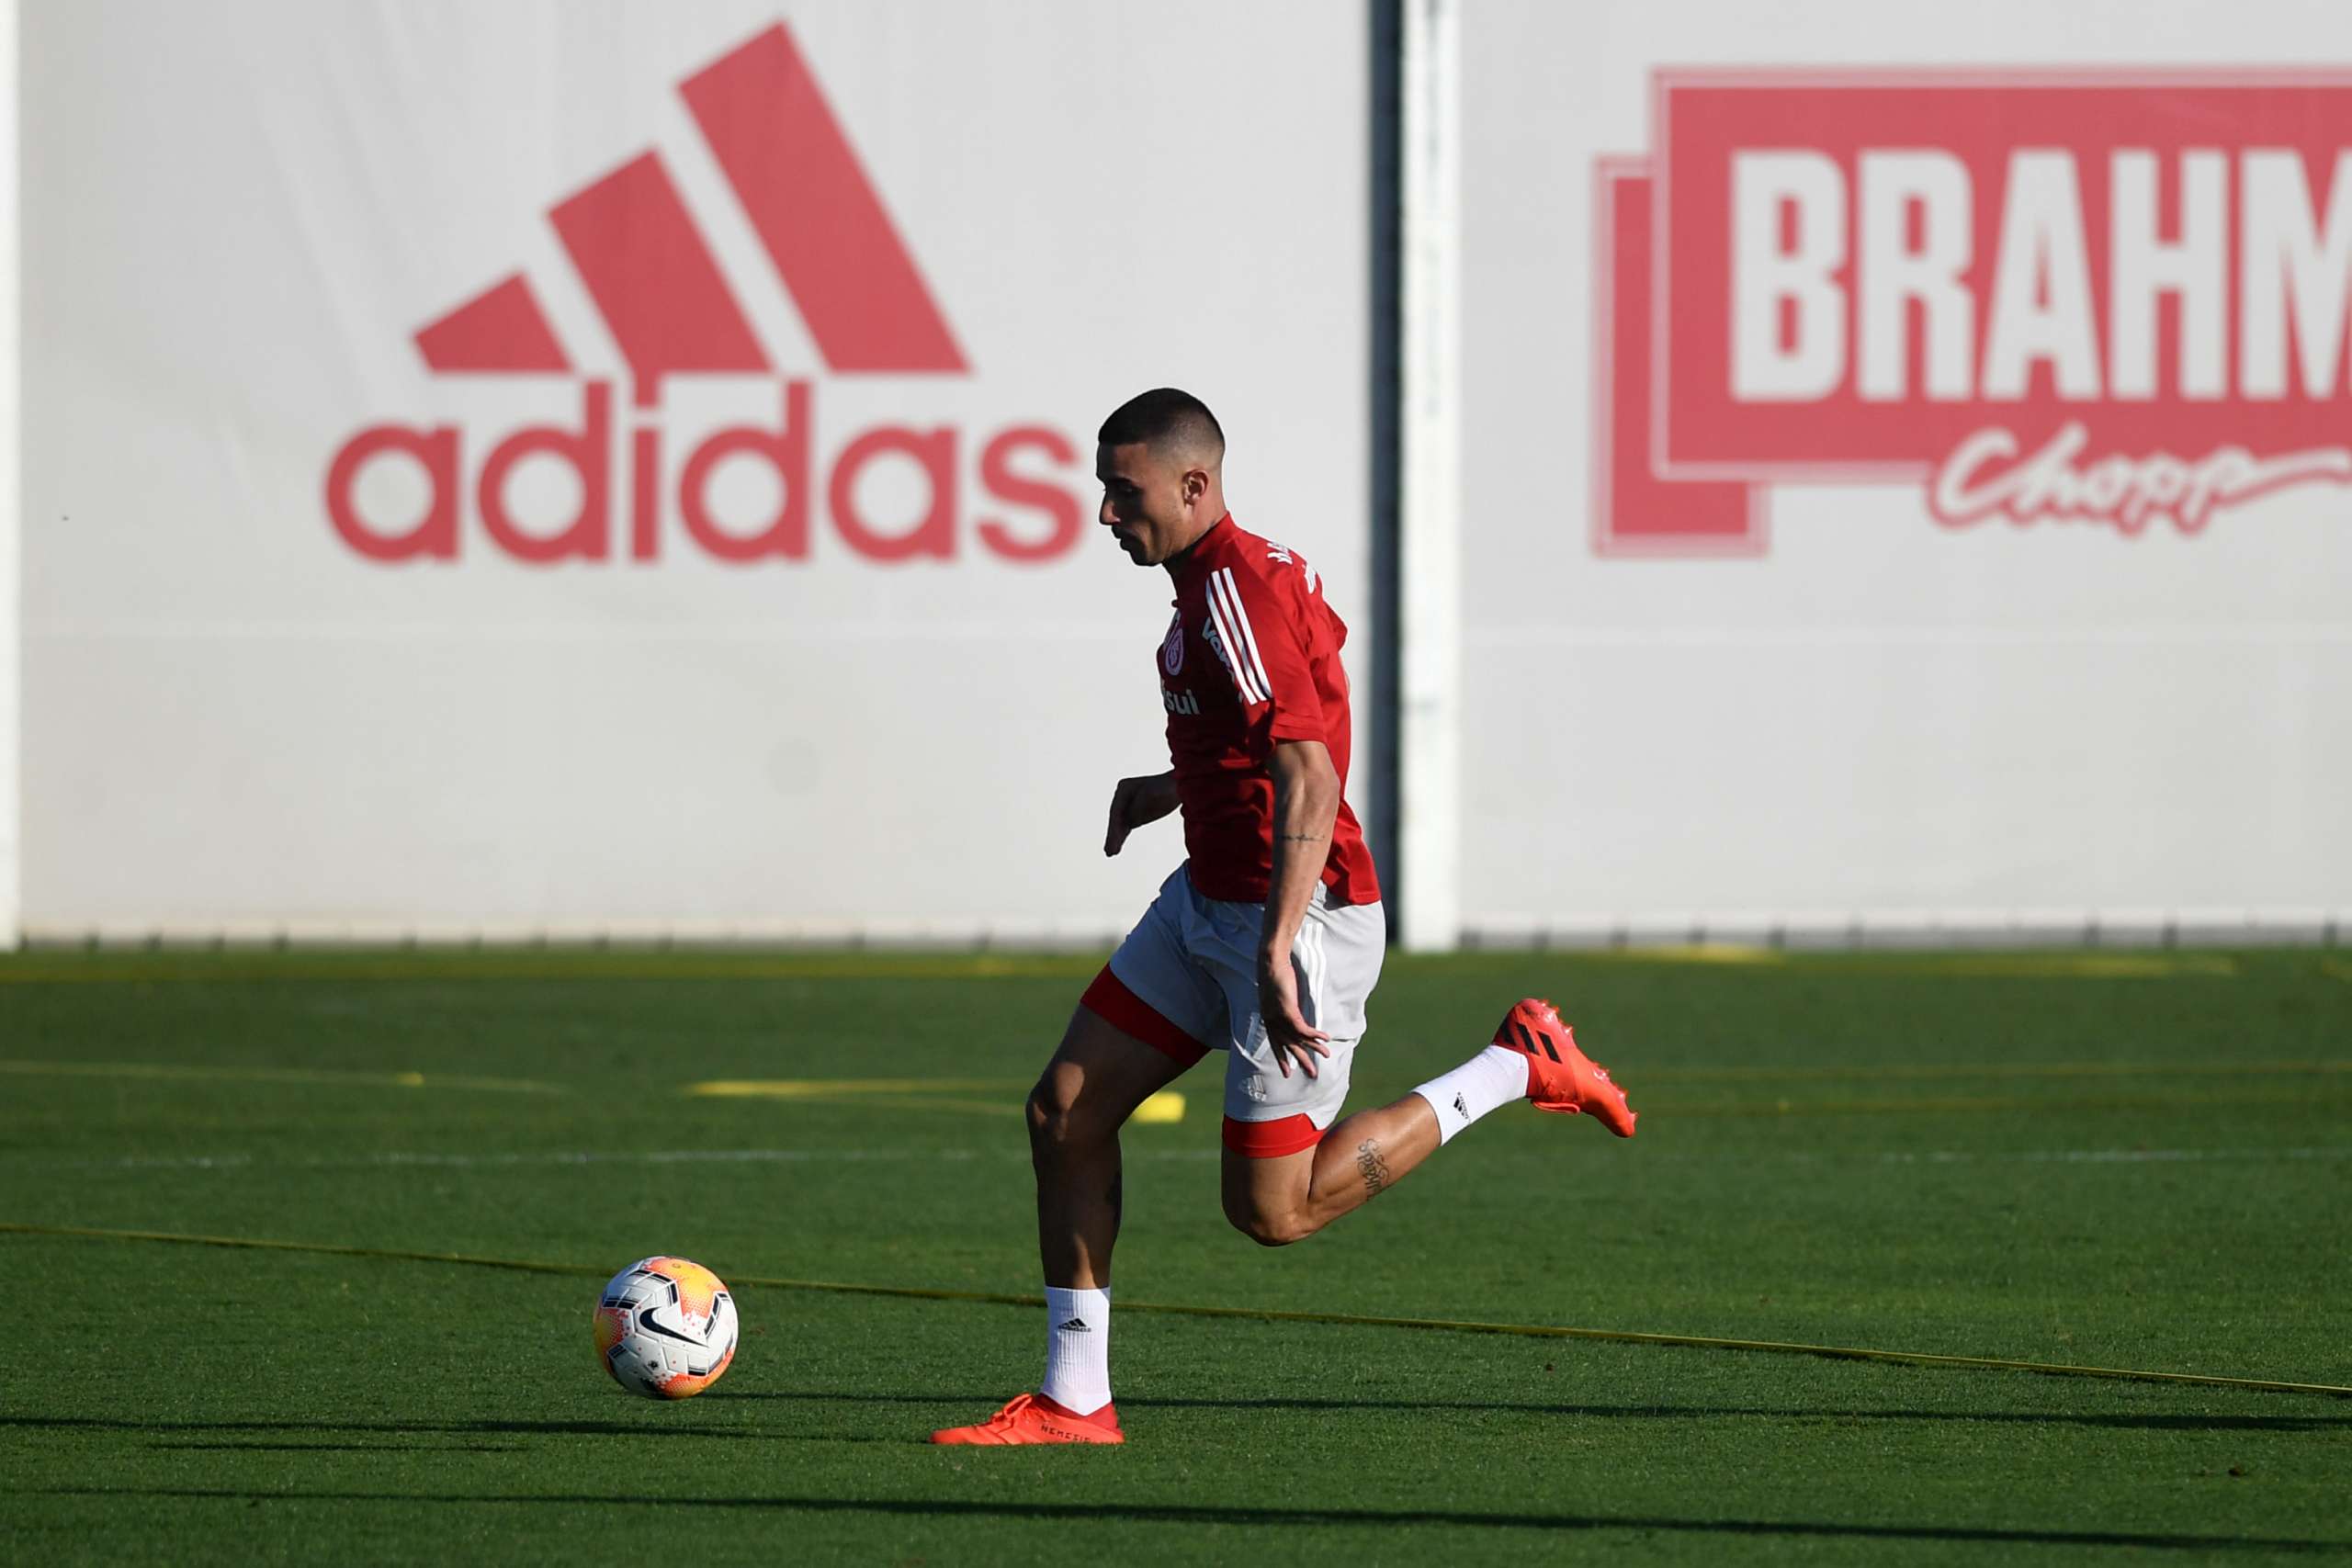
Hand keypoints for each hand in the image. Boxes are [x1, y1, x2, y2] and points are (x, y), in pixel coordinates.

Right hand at [1104, 772, 1179, 855]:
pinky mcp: (1136, 816)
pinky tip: (1116, 849)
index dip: (1114, 825)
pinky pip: (1126, 828)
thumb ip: (1139, 806)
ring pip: (1120, 825)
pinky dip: (1122, 838)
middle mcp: (1122, 798)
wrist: (1178, 787)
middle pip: (1116, 819)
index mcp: (1124, 788)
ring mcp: (1128, 807)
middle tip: (1109, 851)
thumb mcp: (1152, 793)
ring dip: (1115, 839)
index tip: (1114, 838)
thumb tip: (1131, 820)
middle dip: (1113, 835)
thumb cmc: (1166, 787)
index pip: (1116, 810)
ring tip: (1110, 853)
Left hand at [1256, 954, 1330, 1077]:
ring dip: (1314, 1047)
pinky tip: (1325, 1038)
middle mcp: (1272, 1020)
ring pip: (1299, 1038)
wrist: (1272, 961)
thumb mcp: (1278, 994)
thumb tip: (1292, 1012)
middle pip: (1289, 1046)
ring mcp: (1278, 1016)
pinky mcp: (1287, 1010)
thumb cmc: (1275, 974)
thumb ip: (1284, 1006)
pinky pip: (1303, 1028)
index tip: (1287, 1074)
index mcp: (1268, 1018)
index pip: (1275, 1044)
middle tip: (1312, 1074)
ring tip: (1327, 1055)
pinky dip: (1314, 1034)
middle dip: (1301, 1060)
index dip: (1282, 1059)